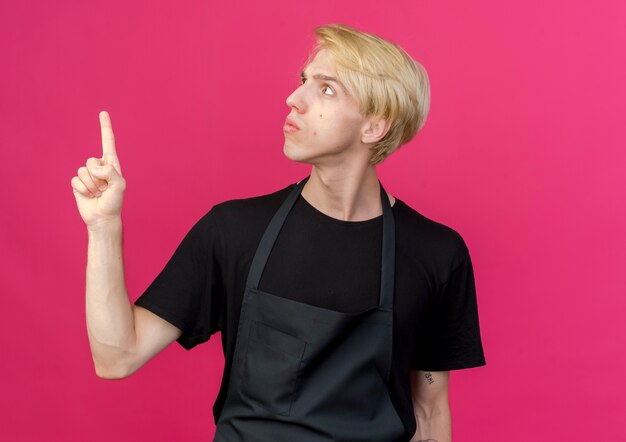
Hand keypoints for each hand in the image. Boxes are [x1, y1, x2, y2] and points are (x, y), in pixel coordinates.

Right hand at [71, 111, 125, 229]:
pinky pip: (75, 180)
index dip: (105, 127)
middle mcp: (98, 166)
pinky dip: (83, 190)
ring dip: (92, 186)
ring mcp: (87, 174)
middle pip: (91, 160)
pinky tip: (89, 196)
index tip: (103, 112)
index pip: (108, 142)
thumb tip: (93, 167)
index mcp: (111, 163)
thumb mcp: (119, 185)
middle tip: (105, 189)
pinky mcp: (77, 183)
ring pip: (83, 171)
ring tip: (98, 193)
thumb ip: (109, 172)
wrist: (103, 217)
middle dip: (98, 177)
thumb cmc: (114, 201)